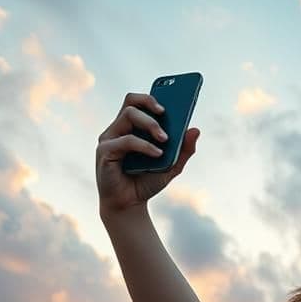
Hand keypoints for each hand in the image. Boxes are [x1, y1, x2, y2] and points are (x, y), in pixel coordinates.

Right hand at [95, 91, 199, 214]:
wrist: (129, 205)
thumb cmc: (146, 182)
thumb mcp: (171, 166)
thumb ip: (183, 150)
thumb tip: (195, 130)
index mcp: (131, 127)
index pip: (138, 101)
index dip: (152, 96)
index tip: (172, 100)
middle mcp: (118, 129)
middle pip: (131, 102)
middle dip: (150, 104)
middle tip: (166, 113)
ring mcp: (110, 138)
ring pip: (128, 115)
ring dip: (150, 124)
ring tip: (165, 138)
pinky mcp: (104, 151)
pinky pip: (126, 140)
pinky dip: (144, 146)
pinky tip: (158, 154)